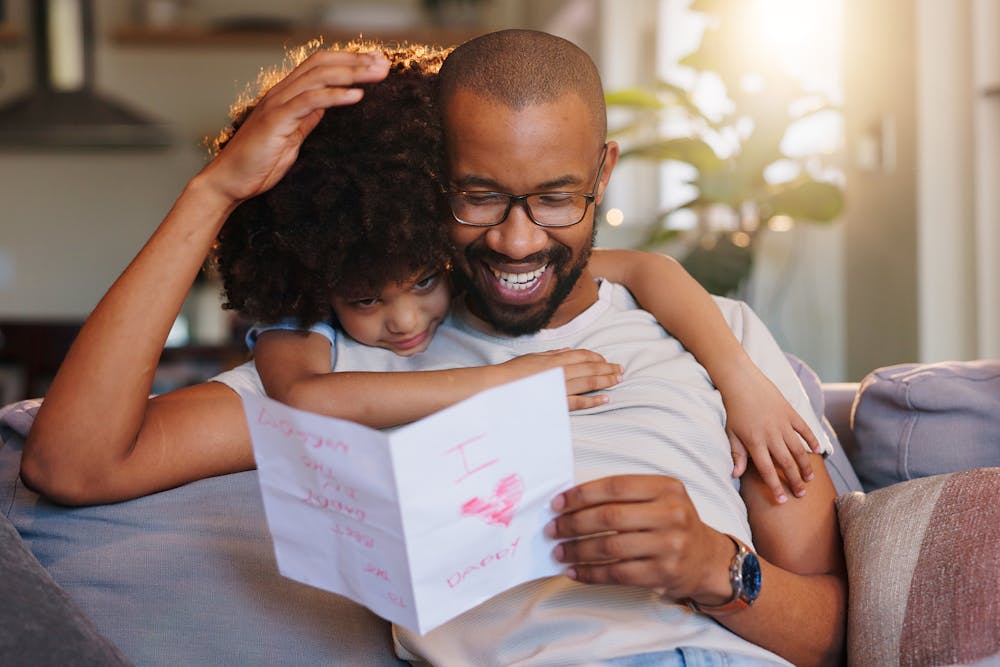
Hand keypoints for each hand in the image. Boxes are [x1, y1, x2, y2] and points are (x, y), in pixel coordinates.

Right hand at [199, 49, 390, 203]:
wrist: (231, 181)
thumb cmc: (259, 162)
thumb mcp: (292, 137)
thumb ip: (307, 119)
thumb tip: (326, 107)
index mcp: (286, 95)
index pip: (320, 66)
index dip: (348, 60)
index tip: (375, 63)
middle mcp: (281, 93)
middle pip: (322, 64)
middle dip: (356, 61)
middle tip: (384, 64)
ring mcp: (277, 104)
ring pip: (318, 77)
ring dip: (351, 73)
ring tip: (376, 74)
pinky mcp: (276, 120)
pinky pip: (310, 101)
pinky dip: (335, 95)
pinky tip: (356, 95)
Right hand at [498, 349, 621, 409]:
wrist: (498, 387)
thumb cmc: (512, 372)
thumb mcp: (533, 357)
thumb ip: (552, 354)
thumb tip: (567, 350)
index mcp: (555, 358)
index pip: (582, 356)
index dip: (597, 358)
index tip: (606, 361)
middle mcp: (560, 370)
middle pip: (590, 368)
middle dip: (607, 368)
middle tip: (621, 370)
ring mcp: (560, 386)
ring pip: (589, 382)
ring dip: (606, 381)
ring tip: (618, 380)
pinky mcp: (557, 401)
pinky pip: (580, 402)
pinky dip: (594, 400)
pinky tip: (605, 399)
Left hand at [546, 475, 734, 602]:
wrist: (706, 559)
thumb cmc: (671, 523)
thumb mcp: (658, 497)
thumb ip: (623, 495)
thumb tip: (570, 503)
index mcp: (666, 488)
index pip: (615, 487)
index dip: (581, 495)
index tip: (557, 504)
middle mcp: (671, 514)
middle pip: (610, 518)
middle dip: (573, 524)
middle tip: (552, 529)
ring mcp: (669, 546)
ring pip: (610, 548)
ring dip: (577, 551)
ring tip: (559, 551)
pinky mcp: (663, 574)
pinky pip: (617, 574)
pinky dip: (590, 574)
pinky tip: (574, 571)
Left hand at [721, 366, 821, 503]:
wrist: (740, 381)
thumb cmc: (733, 408)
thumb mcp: (730, 433)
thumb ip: (737, 454)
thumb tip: (735, 475)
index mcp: (755, 442)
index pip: (767, 471)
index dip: (775, 487)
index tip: (781, 501)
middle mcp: (771, 435)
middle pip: (786, 463)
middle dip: (794, 481)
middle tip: (801, 494)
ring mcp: (782, 424)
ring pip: (798, 449)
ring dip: (805, 465)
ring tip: (809, 478)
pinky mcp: (790, 412)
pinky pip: (804, 429)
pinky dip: (812, 440)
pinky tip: (817, 451)